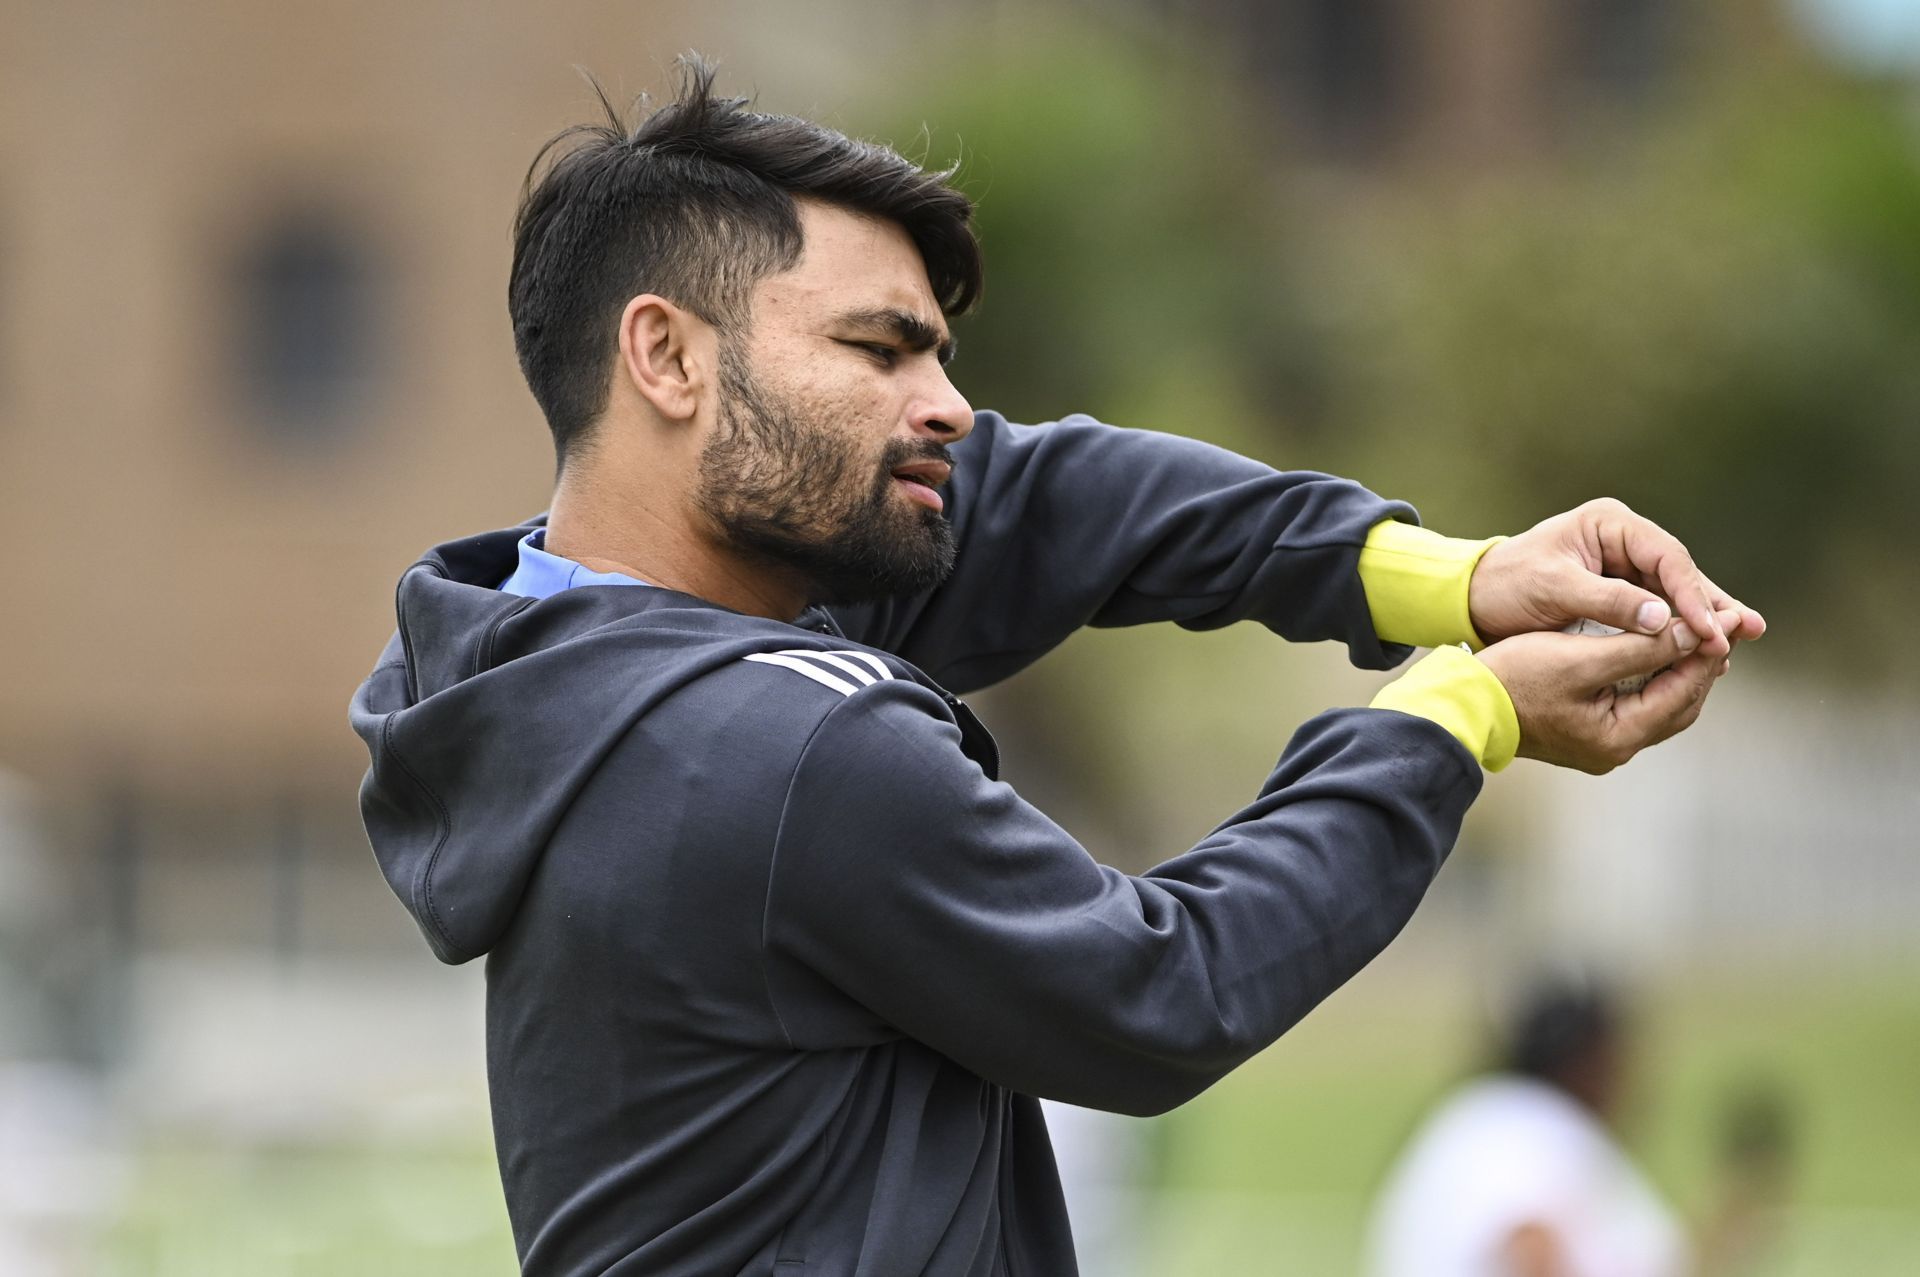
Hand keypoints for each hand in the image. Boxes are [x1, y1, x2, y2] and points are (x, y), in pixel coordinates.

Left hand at [1469, 499, 1765, 658]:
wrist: (1474, 597)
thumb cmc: (1507, 586)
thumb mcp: (1555, 590)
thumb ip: (1608, 601)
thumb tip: (1662, 619)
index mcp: (1609, 523)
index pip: (1665, 557)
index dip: (1692, 594)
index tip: (1711, 628)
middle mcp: (1623, 537)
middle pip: (1679, 572)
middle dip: (1712, 603)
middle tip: (1751, 630)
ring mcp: (1623, 561)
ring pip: (1674, 590)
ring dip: (1704, 616)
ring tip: (1743, 638)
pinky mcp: (1619, 586)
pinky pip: (1658, 606)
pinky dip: (1679, 626)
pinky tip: (1706, 644)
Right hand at [1477, 607, 1745, 773]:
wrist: (1463, 705)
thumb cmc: (1514, 678)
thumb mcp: (1579, 657)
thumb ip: (1641, 647)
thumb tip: (1695, 634)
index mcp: (1619, 736)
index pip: (1684, 690)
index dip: (1706, 650)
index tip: (1727, 616)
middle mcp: (1617, 749)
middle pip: (1679, 703)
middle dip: (1699, 663)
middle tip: (1716, 625)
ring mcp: (1601, 745)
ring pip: (1660, 705)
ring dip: (1677, 670)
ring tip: (1691, 634)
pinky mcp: (1586, 733)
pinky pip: (1636, 705)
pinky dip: (1651, 678)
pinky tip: (1653, 651)